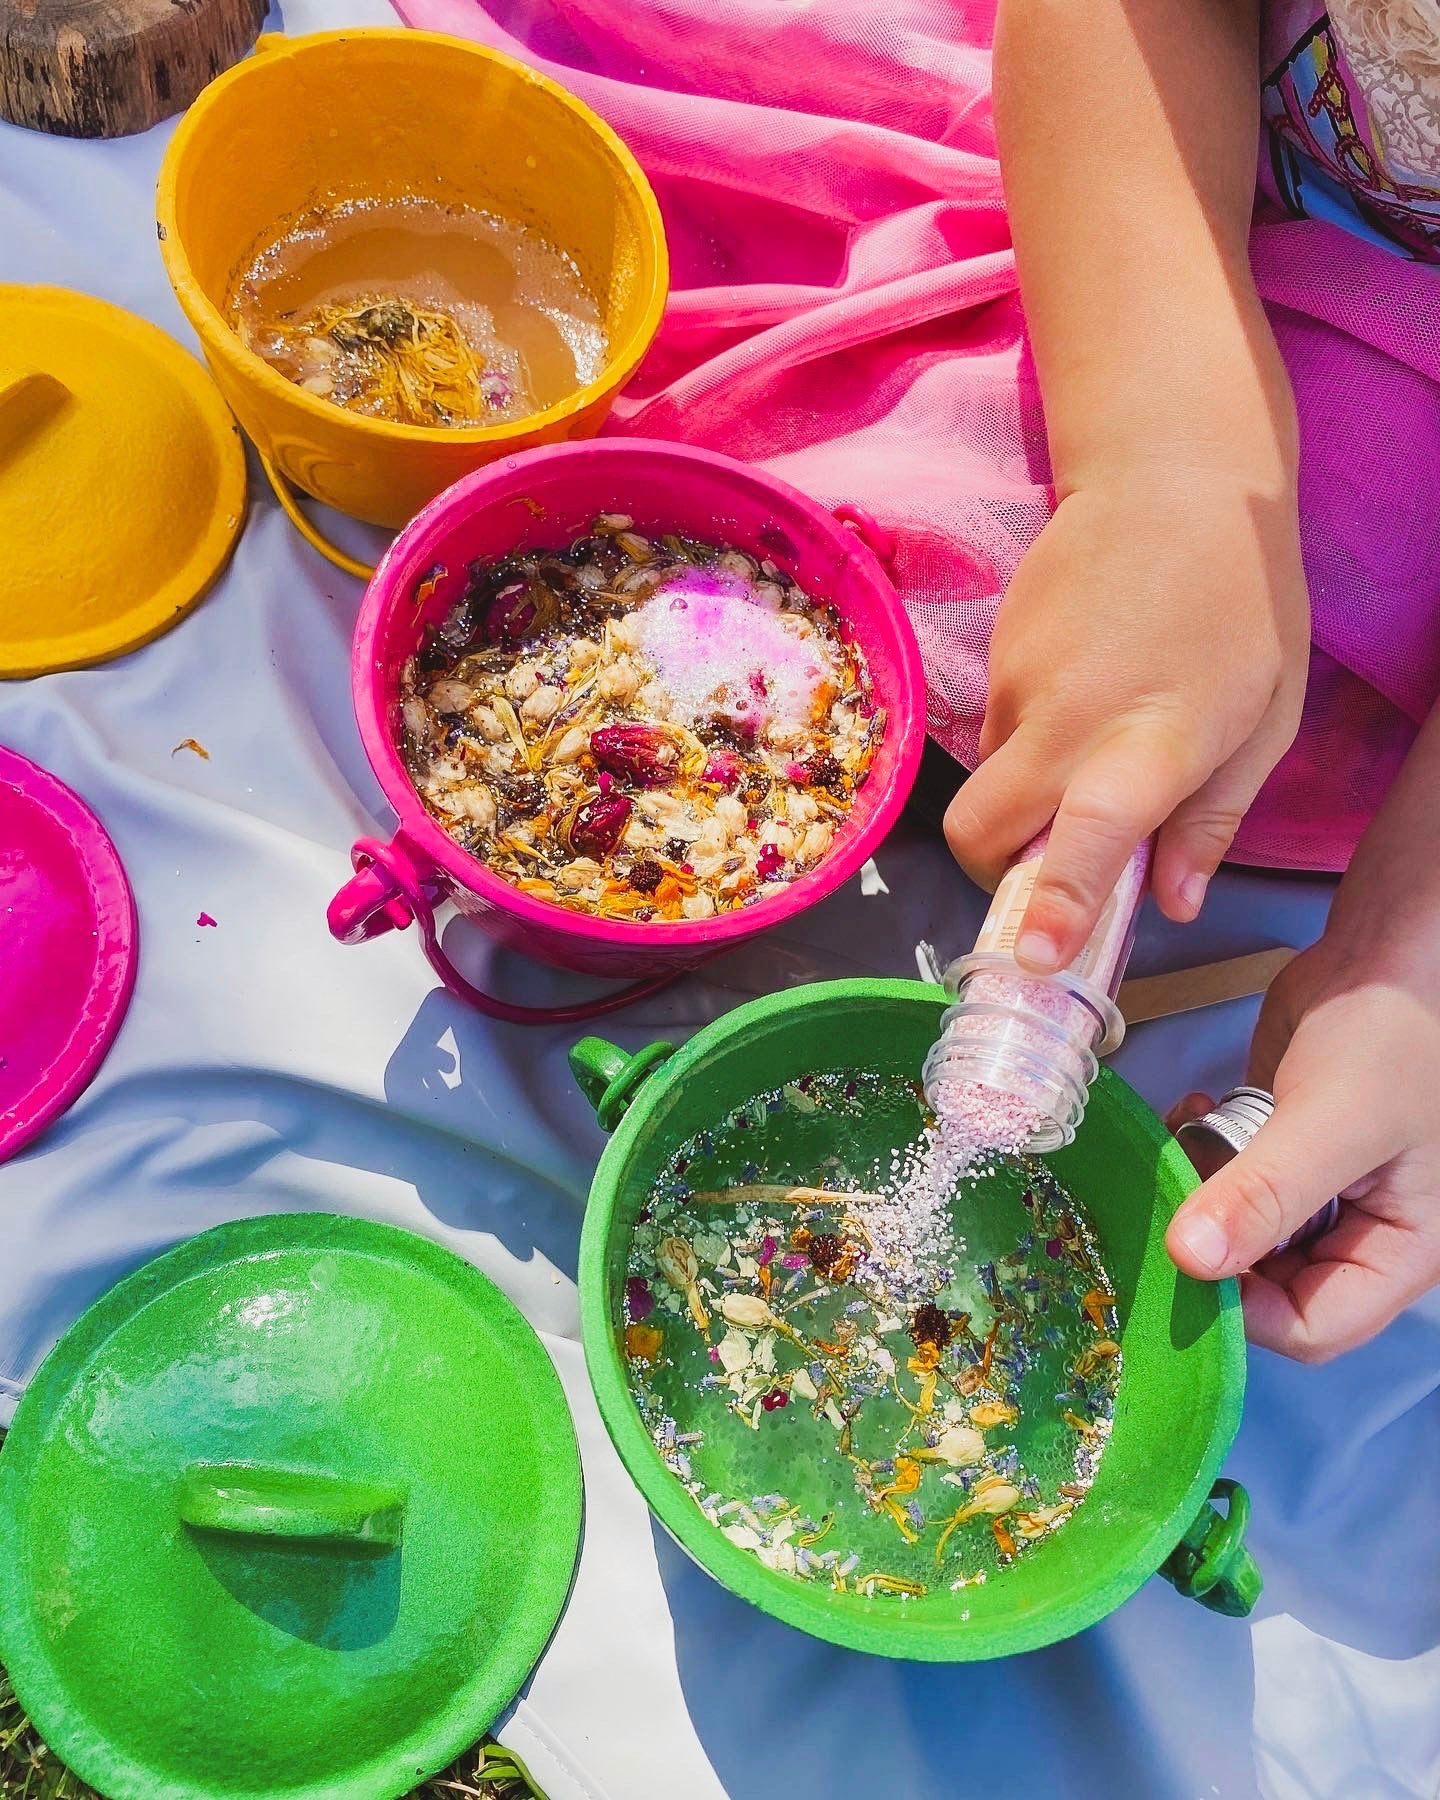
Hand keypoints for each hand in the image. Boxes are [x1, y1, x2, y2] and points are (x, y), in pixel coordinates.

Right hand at [944, 467, 1307, 969]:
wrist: (1169, 472)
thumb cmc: (1242, 602)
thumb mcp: (1264, 718)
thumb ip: (1212, 819)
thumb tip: (1172, 903)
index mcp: (1153, 740)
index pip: (1090, 834)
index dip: (1057, 903)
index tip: (1034, 956)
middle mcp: (1069, 719)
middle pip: (984, 833)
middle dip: (1001, 875)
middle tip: (1054, 869)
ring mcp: (1018, 685)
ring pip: (993, 783)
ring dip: (1030, 796)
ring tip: (1098, 742)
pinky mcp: (993, 658)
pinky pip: (998, 733)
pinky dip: (1030, 744)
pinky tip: (1084, 689)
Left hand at [1166, 932, 1439, 1360]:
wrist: (1392, 949)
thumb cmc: (1394, 1033)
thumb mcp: (1336, 1120)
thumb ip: (1268, 1195)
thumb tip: (1191, 1263)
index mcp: (1398, 1251)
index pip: (1312, 1327)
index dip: (1245, 1309)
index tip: (1184, 1258)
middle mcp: (1357, 1233)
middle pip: (1266, 1286)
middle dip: (1213, 1243)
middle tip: (1170, 1194)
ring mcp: (1317, 1190)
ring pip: (1237, 1230)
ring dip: (1200, 1192)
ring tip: (1187, 1136)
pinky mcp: (1281, 1146)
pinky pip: (1228, 1179)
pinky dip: (1202, 1153)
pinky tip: (1194, 1110)